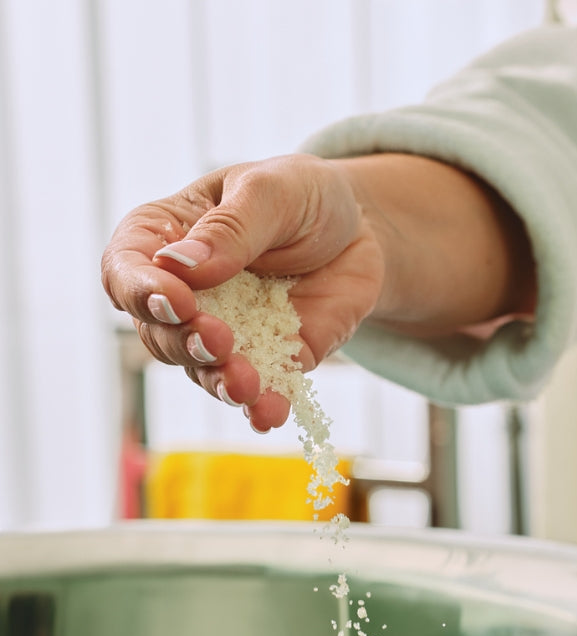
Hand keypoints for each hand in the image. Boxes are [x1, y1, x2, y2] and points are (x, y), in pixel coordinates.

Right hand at [101, 154, 384, 430]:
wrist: (362, 231)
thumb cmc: (302, 196)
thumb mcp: (270, 192)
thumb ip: (229, 229)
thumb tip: (179, 265)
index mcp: (165, 240)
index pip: (126, 271)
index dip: (142, 293)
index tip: (176, 301)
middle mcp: (186, 295)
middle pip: (159, 332)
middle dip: (186, 342)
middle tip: (219, 340)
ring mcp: (226, 334)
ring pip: (203, 370)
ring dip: (219, 382)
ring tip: (245, 386)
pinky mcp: (271, 361)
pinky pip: (259, 392)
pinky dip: (262, 407)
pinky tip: (269, 414)